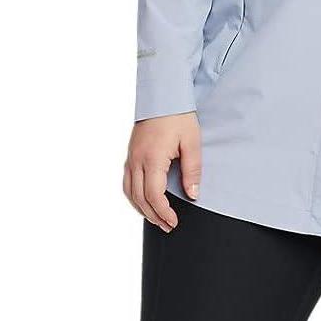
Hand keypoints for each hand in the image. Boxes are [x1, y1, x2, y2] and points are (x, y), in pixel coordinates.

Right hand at [123, 111, 201, 231]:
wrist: (163, 95)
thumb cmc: (178, 116)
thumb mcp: (192, 142)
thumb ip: (192, 170)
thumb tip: (193, 194)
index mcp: (152, 158)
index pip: (154, 195)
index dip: (163, 212)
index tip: (173, 221)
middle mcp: (137, 160)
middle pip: (140, 198)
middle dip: (154, 216)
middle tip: (168, 226)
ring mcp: (131, 157)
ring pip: (130, 192)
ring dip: (142, 209)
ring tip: (157, 218)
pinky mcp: (130, 153)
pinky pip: (127, 182)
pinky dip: (133, 196)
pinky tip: (144, 201)